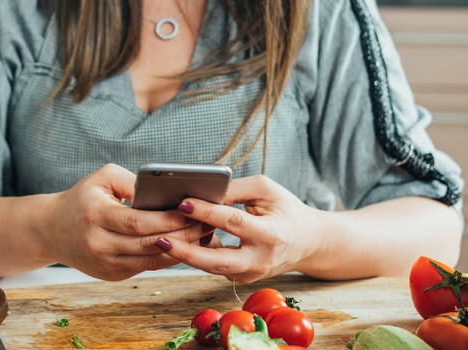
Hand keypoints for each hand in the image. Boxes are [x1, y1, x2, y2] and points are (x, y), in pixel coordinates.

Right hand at [41, 164, 212, 280]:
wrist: (52, 229)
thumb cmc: (83, 197)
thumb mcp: (103, 178)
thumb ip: (134, 182)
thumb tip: (168, 191)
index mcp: (95, 216)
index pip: (138, 222)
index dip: (168, 219)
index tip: (194, 210)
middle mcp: (99, 244)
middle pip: (149, 244)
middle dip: (182, 235)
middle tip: (208, 223)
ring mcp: (105, 264)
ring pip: (151, 261)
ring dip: (181, 250)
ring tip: (203, 236)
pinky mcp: (111, 275)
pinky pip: (146, 268)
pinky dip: (168, 258)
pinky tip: (186, 247)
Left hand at [151, 175, 325, 282]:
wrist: (308, 242)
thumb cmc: (285, 210)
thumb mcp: (265, 190)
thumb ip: (234, 190)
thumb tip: (201, 193)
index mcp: (270, 234)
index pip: (233, 222)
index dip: (206, 212)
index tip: (182, 202)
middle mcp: (260, 259)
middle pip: (217, 261)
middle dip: (186, 252)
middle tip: (159, 239)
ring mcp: (250, 274)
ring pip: (211, 267)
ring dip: (185, 254)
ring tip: (159, 240)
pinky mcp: (241, 278)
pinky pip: (214, 266)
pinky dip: (195, 255)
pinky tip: (176, 242)